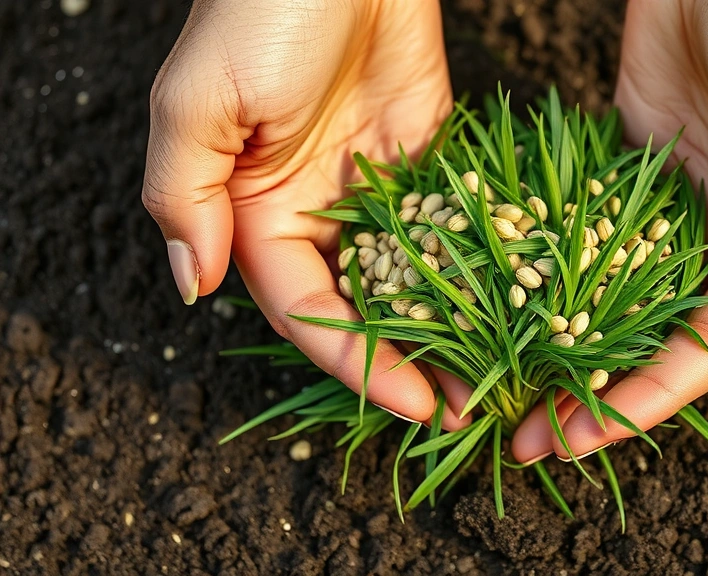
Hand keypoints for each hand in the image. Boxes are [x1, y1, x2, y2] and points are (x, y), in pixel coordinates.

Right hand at [142, 0, 464, 425]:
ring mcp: (372, 184)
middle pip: (362, 305)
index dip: (356, 364)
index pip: (306, 311)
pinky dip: (475, 260)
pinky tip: (516, 299)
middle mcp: (314, 208)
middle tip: (468, 406)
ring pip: (409, 274)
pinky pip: (447, 220)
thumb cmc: (259, 11)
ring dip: (447, 324)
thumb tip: (190, 285)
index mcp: (253, 211)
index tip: (412, 405)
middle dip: (408, 359)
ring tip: (500, 370)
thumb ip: (183, 197)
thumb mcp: (196, 103)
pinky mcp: (423, 153)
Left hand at [512, 0, 707, 462]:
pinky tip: (499, 308)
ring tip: (503, 390)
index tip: (581, 434)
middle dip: (593, 395)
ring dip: (561, 349)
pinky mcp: (623, 172)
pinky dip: (546, 277)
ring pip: (610, 301)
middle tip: (525, 438)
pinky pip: (582, 239)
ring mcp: (665, 208)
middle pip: (652, 340)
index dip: (648, 398)